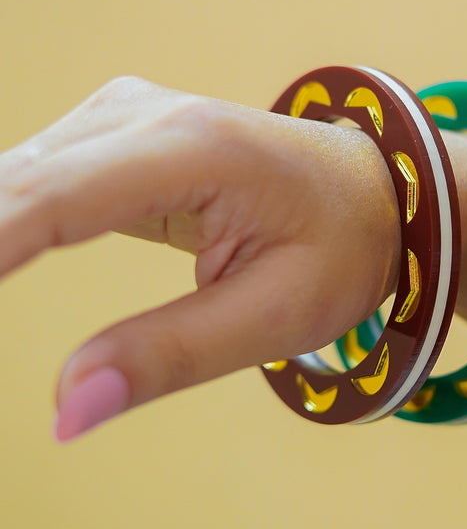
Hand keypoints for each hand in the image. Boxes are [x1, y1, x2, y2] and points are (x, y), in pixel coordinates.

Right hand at [0, 77, 400, 439]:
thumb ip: (169, 356)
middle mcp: (138, 116)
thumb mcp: (277, 314)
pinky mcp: (105, 134)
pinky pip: (25, 183)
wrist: (368, 186)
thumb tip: (64, 412)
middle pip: (7, 187)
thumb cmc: (338, 246)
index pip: (48, 201)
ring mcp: (115, 116)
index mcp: (190, 150)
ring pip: (5, 183)